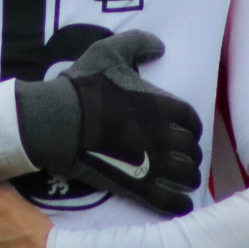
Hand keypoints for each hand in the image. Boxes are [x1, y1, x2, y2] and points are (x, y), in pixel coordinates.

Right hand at [54, 30, 203, 215]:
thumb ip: (138, 43)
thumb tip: (160, 46)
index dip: (190, 126)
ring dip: (188, 177)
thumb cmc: (83, 86)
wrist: (57, 121)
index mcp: (162, 105)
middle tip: (183, 156)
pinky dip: (180, 204)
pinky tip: (181, 204)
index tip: (184, 131)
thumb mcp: (108, 52)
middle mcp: (164, 135)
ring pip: (185, 175)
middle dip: (189, 153)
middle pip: (191, 149)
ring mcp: (153, 163)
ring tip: (184, 180)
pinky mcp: (137, 186)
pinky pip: (169, 201)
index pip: (190, 120)